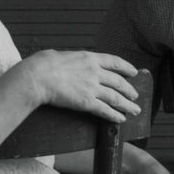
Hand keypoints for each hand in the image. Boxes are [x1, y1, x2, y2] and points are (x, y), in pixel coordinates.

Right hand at [24, 49, 141, 122]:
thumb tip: (71, 62)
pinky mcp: (87, 102)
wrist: (38, 76)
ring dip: (127, 105)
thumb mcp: (62, 55)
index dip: (127, 67)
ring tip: (134, 110)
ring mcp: (92, 87)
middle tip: (135, 96)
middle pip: (119, 82)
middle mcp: (95, 72)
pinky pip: (105, 110)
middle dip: (129, 90)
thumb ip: (73, 60)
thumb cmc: (43, 64)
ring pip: (116, 97)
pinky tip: (120, 118)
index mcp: (89, 58)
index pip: (114, 62)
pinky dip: (114, 115)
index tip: (134, 72)